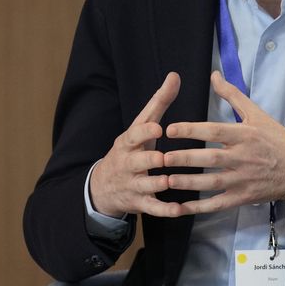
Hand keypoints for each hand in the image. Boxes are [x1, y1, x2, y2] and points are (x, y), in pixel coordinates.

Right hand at [88, 72, 182, 217]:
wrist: (104, 186)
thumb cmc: (132, 149)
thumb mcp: (141, 126)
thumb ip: (159, 103)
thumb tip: (175, 75)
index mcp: (129, 142)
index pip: (134, 135)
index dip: (144, 133)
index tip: (157, 128)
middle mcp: (128, 163)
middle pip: (137, 162)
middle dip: (149, 160)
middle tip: (162, 159)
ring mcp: (132, 184)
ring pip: (145, 185)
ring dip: (158, 184)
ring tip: (171, 182)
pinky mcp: (139, 203)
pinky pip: (152, 208)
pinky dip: (165, 210)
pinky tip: (180, 210)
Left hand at [162, 71, 284, 210]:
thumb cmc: (278, 139)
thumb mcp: (258, 114)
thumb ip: (233, 96)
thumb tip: (213, 75)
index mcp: (245, 135)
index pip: (214, 131)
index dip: (191, 130)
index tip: (170, 129)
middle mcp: (243, 157)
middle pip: (209, 159)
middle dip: (184, 159)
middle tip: (161, 158)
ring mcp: (243, 179)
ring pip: (211, 183)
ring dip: (187, 183)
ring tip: (166, 180)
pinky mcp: (243, 197)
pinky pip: (217, 204)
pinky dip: (198, 207)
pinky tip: (179, 207)